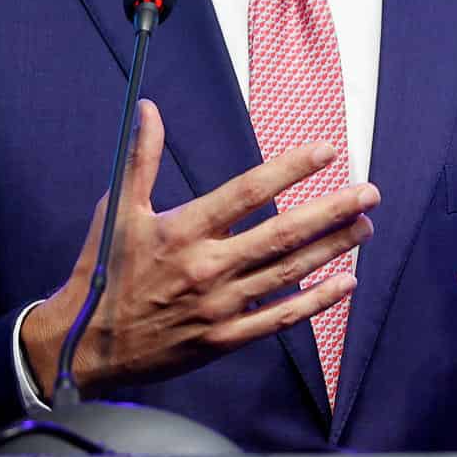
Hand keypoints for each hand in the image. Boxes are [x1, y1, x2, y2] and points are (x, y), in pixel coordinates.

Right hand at [23, 98, 377, 396]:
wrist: (86, 347)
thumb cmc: (103, 272)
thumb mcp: (118, 211)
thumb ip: (141, 159)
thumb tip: (149, 109)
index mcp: (183, 230)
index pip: (248, 192)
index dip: (290, 170)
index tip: (327, 151)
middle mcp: (207, 267)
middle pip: (282, 233)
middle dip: (332, 211)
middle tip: (370, 192)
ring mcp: (219, 306)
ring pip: (289, 272)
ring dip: (333, 248)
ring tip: (366, 226)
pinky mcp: (224, 339)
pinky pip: (280, 318)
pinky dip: (316, 301)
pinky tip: (346, 282)